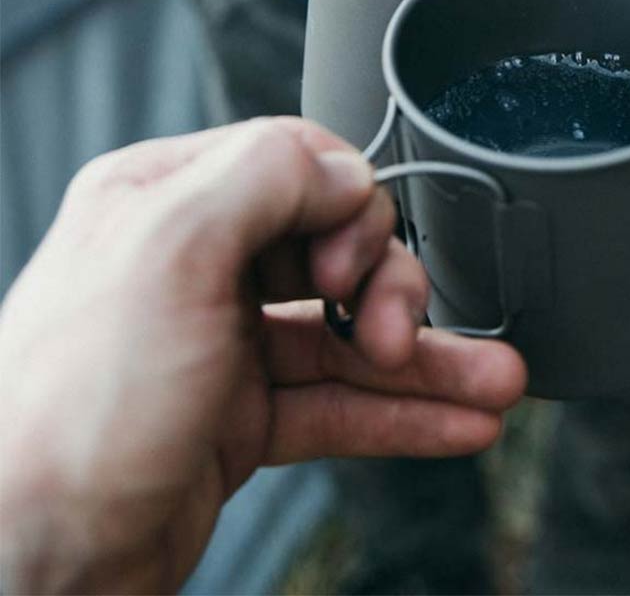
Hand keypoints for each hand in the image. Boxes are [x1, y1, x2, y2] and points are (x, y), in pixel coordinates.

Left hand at [0, 120, 525, 593]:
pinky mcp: (238, 418)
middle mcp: (195, 264)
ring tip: (493, 386)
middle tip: (398, 333)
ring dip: (425, 359)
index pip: (295, 165)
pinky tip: (456, 422)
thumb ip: (265, 177)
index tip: (350, 261)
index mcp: (167, 200)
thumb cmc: (65, 415)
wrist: (26, 567)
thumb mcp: (169, 250)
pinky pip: (340, 402)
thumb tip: (344, 171)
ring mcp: (219, 343)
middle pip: (333, 247)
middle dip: (388, 288)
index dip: (344, 207)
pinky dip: (403, 413)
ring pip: (346, 333)